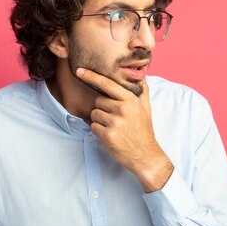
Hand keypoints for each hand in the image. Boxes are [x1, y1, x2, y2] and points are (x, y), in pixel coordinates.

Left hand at [76, 68, 172, 192]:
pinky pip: (93, 126)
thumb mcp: (146, 108)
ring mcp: (115, 122)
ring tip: (113, 127)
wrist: (146, 155)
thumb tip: (141, 75)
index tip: (80, 70)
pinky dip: (98, 131)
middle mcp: (123, 109)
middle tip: (114, 118)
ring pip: (94, 114)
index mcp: (131, 100)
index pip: (107, 84)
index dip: (92, 76)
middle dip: (102, 108)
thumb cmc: (144, 130)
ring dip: (99, 121)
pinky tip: (110, 135)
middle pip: (98, 101)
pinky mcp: (108, 135)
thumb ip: (142, 91)